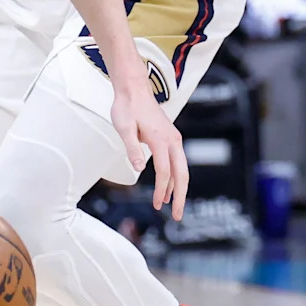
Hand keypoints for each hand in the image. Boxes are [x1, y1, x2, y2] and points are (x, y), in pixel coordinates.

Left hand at [110, 82, 188, 219]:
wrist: (134, 89)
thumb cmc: (127, 107)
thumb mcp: (123, 128)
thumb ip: (132, 148)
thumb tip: (139, 169)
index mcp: (161, 140)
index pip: (165, 171)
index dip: (162, 190)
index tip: (158, 205)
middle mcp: (172, 140)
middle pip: (182, 174)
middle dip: (181, 197)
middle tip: (177, 216)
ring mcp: (174, 138)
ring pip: (182, 169)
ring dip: (178, 189)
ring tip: (173, 207)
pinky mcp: (171, 138)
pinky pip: (177, 162)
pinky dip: (175, 177)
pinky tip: (169, 188)